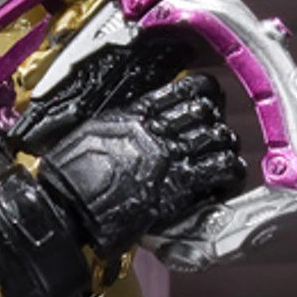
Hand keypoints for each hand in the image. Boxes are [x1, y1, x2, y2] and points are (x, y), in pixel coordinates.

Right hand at [36, 73, 244, 259]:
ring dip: (225, 145)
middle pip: (205, 111)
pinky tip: (228, 178)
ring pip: (218, 138)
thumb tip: (126, 125)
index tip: (208, 96)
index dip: (202, 91)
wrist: (67, 206)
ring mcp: (169, 157)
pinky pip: (218, 171)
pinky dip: (229, 172)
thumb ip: (116, 126)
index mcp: (134, 114)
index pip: (182, 90)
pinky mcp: (178, 187)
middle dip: (216, 119)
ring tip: (225, 154)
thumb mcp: (91, 133)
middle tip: (217, 129)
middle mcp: (156, 131)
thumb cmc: (68, 175)